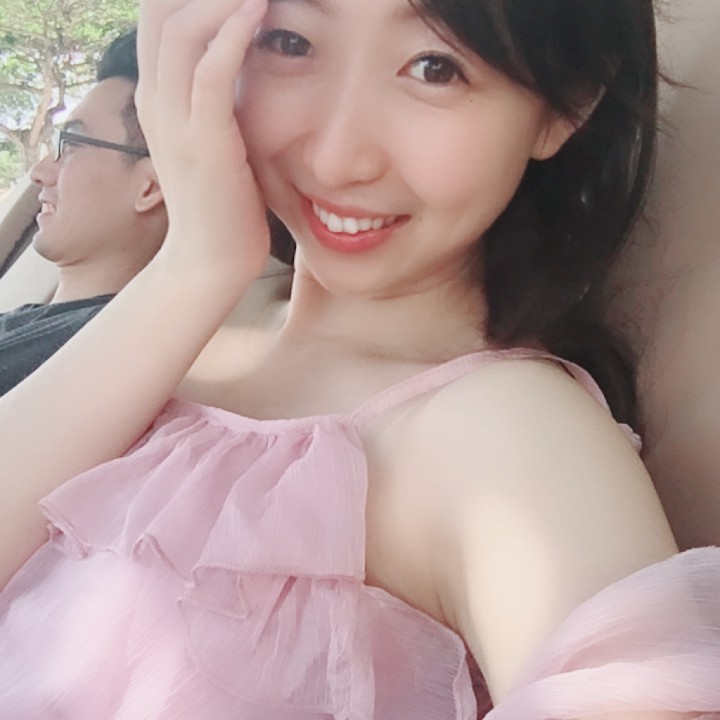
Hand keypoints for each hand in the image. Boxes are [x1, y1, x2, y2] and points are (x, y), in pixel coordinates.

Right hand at [136, 0, 270, 289]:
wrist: (211, 259)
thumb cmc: (222, 203)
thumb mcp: (213, 141)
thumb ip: (217, 102)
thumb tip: (243, 67)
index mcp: (157, 100)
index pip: (158, 22)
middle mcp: (156, 102)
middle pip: (160, 13)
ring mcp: (175, 122)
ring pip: (181, 33)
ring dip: (221, 0)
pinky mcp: (204, 142)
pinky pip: (210, 73)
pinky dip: (232, 35)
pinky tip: (258, 11)